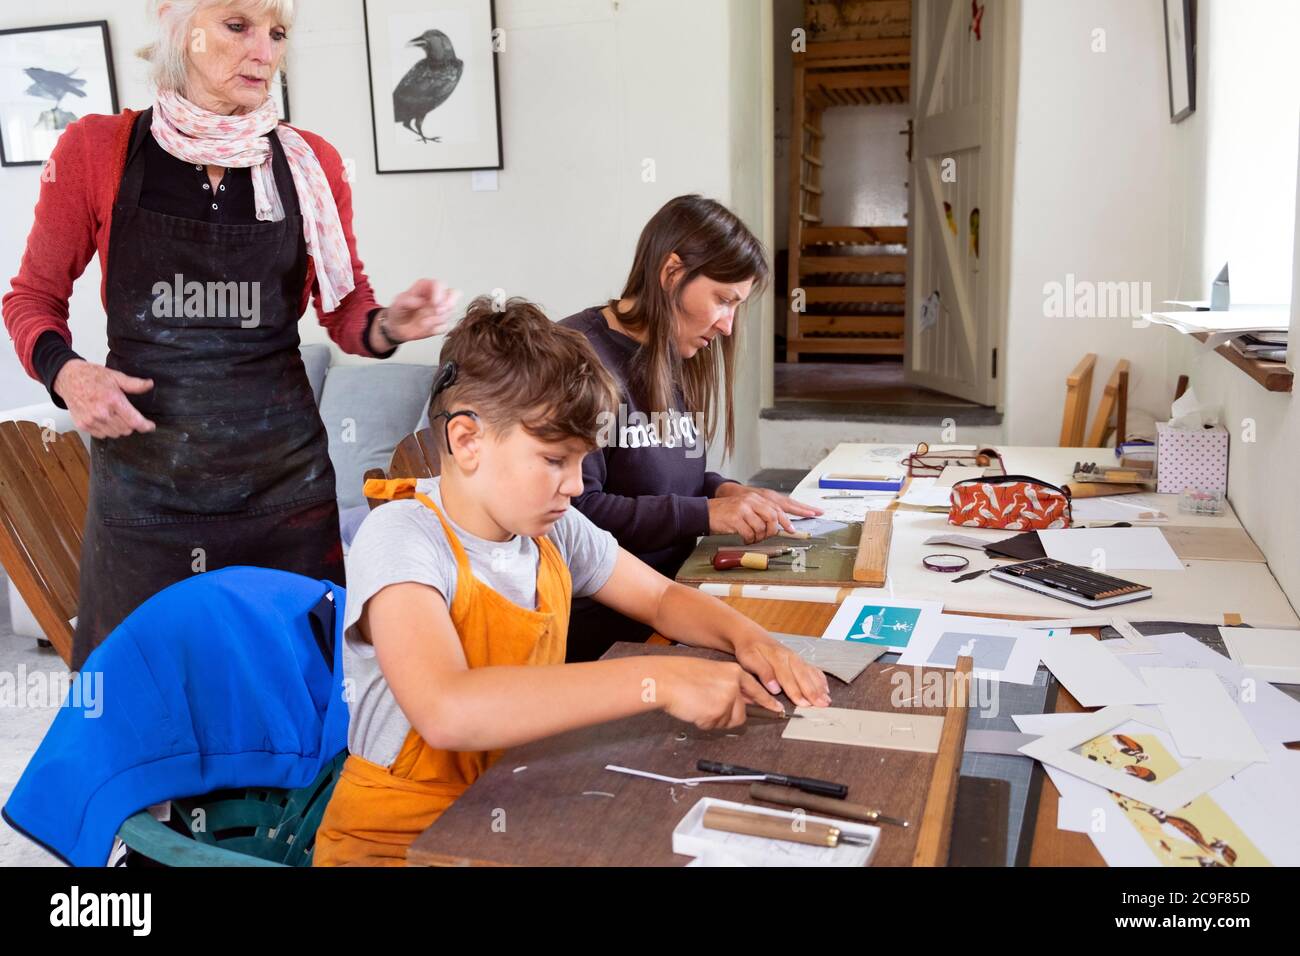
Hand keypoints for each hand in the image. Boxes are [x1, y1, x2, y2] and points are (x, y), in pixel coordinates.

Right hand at [53, 359, 155, 437]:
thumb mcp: (116, 377)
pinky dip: (107, 430)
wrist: (68, 378)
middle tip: (127, 414)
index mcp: (113, 400)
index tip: (150, 426)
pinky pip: (102, 435)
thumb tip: (150, 384)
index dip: (146, 426)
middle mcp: (102, 413)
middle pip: (127, 429)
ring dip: (119, 428)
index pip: (134, 421)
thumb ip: (134, 384)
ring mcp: (91, 421)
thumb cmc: (92, 376)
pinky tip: (105, 419)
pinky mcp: (83, 425)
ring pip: (115, 434)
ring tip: (115, 415)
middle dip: (131, 424)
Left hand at [380, 278, 460, 343]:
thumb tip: (418, 301)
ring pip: (451, 312)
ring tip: (422, 322)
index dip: (440, 293)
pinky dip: (436, 329)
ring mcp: (441, 310)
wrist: (397, 328)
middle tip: (437, 312)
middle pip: (454, 294)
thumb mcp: (397, 304)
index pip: (440, 284)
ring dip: (437, 319)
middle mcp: (436, 297)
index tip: (435, 303)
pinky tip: (425, 329)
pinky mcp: (441, 323)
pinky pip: (446, 326)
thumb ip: (406, 300)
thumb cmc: (398, 312)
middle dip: (449, 304)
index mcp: (426, 287)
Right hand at [655, 657, 781, 730]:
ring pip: (727, 722)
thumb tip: (739, 703)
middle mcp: (735, 685)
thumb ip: (728, 685)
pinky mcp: (718, 712)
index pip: (757, 690)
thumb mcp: (712, 673)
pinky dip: (703, 722)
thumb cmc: (681, 675)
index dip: (768, 702)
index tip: (778, 710)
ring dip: (713, 719)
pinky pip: (714, 726)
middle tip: (707, 708)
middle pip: (741, 713)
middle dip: (726, 716)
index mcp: (734, 672)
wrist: (666, 679)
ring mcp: (727, 699)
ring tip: (698, 704)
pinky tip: (694, 708)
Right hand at [708, 482, 822, 542]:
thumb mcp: (745, 509)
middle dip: (774, 530)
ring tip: (751, 537)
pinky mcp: (736, 519)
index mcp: (756, 497)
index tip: (797, 526)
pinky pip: (749, 534)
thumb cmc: (726, 513)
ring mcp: (744, 509)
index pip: (779, 506)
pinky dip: (748, 539)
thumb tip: (776, 526)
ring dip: (758, 537)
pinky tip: (744, 538)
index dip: (790, 517)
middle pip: (773, 517)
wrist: (705, 512)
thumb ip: (760, 514)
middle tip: (769, 536)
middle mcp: (752, 500)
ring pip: (762, 528)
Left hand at [732, 628, 830, 708]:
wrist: (751, 634)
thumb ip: (762, 672)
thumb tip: (774, 688)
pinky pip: (813, 669)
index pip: (788, 678)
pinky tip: (825, 689)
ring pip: (810, 673)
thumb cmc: (749, 649)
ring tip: (826, 701)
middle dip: (813, 692)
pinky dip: (820, 679)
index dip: (795, 692)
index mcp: (777, 657)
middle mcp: (790, 657)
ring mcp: (796, 658)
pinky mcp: (799, 660)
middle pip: (803, 676)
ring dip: (819, 687)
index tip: (802, 704)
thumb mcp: (749, 659)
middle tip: (821, 705)